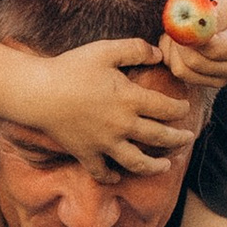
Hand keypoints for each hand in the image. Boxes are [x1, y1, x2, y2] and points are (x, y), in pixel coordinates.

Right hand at [7, 35, 212, 175]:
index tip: (185, 108)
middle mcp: (122, 125)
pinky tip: (118, 177)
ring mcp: (104, 143)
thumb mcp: (105, 50)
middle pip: (159, 138)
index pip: (166, 108)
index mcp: (130, 99)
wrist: (38, 92)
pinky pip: (102, 172)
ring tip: (166, 166)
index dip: (180, 109)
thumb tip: (159, 54)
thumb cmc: (71, 68)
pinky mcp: (86, 154)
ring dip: (155, 166)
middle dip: (178, 139)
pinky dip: (111, 177)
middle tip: (188, 138)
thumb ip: (135, 49)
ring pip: (137, 162)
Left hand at [161, 0, 226, 84]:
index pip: (213, 48)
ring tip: (180, 32)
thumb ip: (211, 14)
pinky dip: (171, 57)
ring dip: (172, 50)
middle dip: (180, 42)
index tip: (182, 21)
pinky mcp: (204, 84)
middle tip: (176, 24)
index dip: (192, 37)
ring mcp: (219, 80)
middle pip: (194, 63)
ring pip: (182, 70)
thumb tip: (189, 20)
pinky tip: (179, 43)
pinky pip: (177, 73)